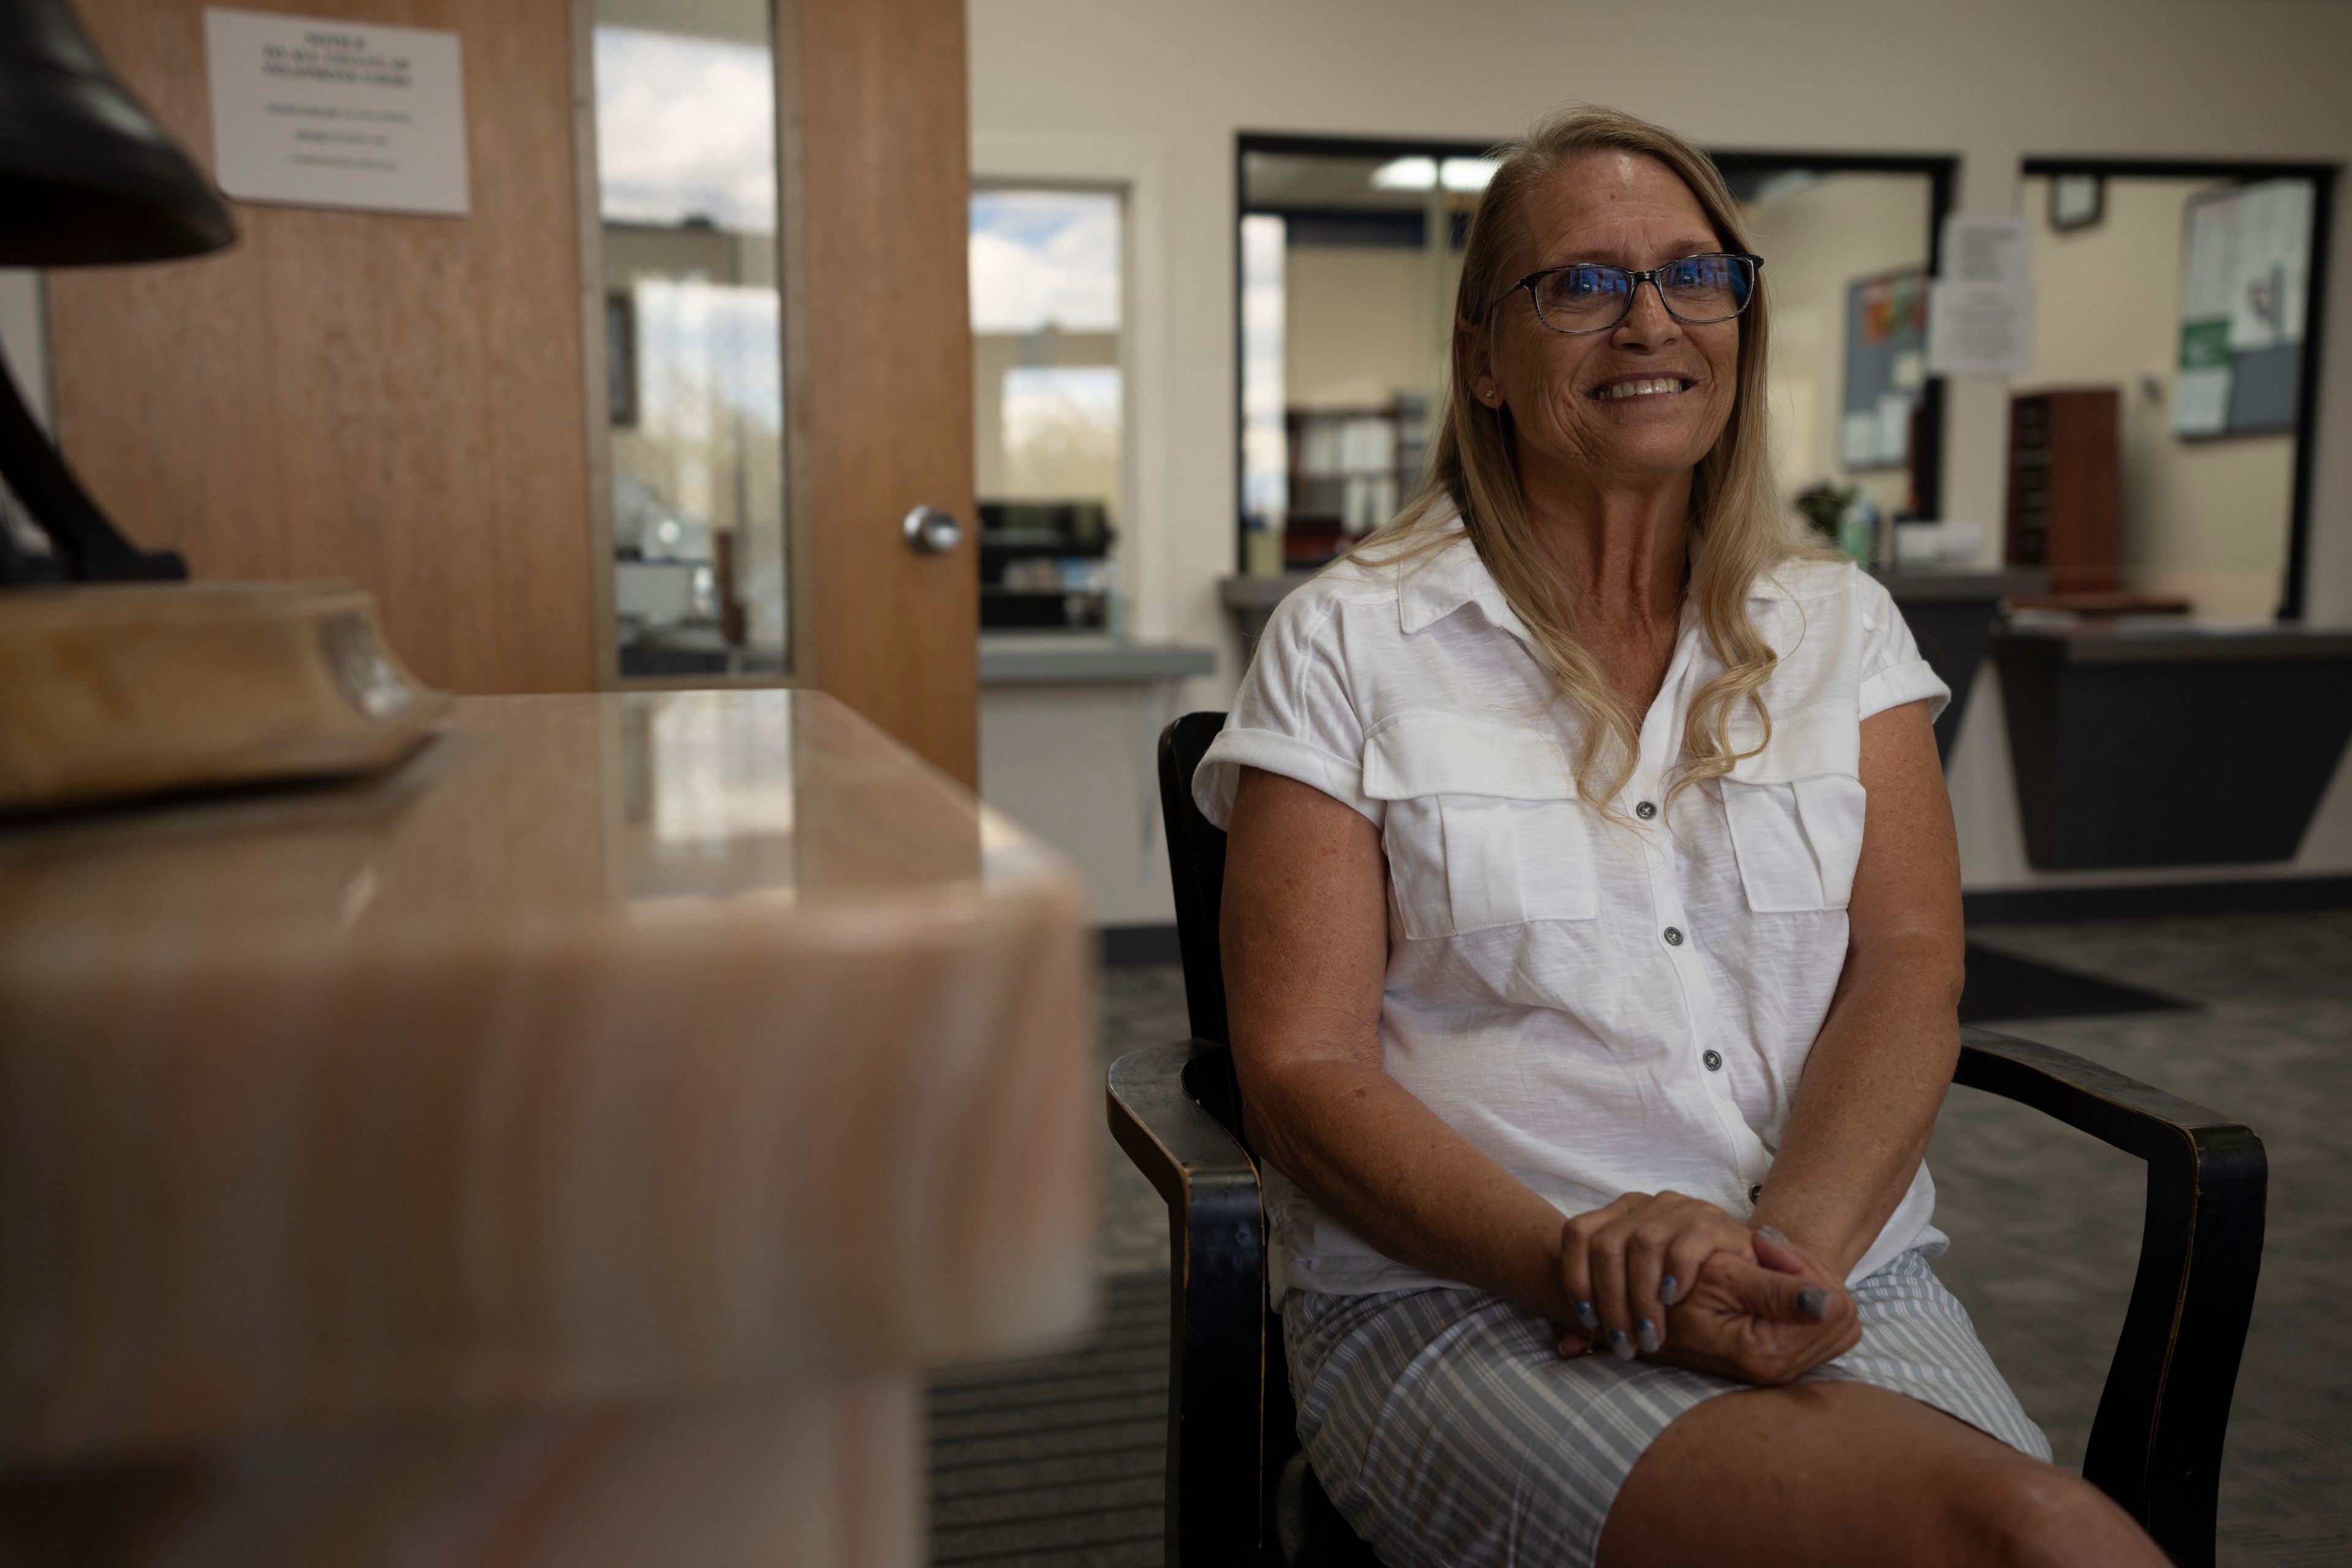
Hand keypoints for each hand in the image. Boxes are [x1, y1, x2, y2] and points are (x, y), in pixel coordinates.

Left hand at [1551, 1191, 1756, 1361]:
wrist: (1744, 1270)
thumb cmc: (1678, 1289)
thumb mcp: (1634, 1297)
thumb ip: (1599, 1317)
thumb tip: (1568, 1347)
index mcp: (1618, 1215)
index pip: (1578, 1234)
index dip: (1576, 1278)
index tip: (1589, 1322)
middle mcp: (1645, 1205)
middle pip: (1607, 1246)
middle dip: (1611, 1303)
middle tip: (1625, 1344)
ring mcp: (1679, 1209)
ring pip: (1643, 1245)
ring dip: (1643, 1299)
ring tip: (1651, 1337)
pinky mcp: (1714, 1222)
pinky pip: (1688, 1243)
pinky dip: (1676, 1273)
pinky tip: (1674, 1300)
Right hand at [1648, 1227, 1860, 1384]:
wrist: (1645, 1322)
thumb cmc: (1673, 1296)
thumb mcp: (1721, 1280)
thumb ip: (1775, 1290)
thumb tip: (1827, 1304)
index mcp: (1772, 1355)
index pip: (1836, 1309)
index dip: (1806, 1268)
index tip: (1763, 1250)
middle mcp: (1784, 1370)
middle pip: (1843, 1316)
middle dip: (1810, 1275)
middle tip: (1763, 1254)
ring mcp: (1785, 1367)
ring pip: (1837, 1319)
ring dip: (1804, 1284)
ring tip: (1759, 1267)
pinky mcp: (1782, 1358)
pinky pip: (1821, 1324)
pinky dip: (1799, 1297)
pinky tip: (1765, 1284)